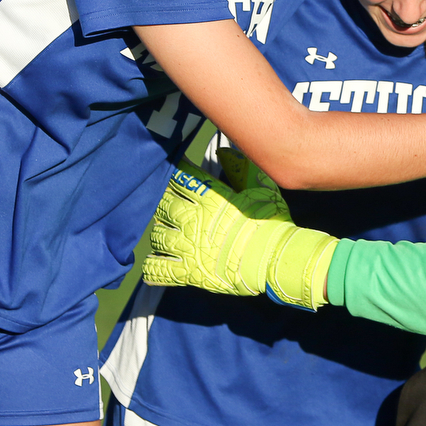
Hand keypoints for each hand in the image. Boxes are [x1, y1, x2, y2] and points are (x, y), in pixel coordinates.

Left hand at [141, 161, 336, 308]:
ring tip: (164, 231)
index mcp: (209, 199)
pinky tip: (152, 265)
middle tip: (168, 202)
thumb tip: (224, 152)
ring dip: (159, 231)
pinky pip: (160, 270)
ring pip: (158, 235)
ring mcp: (187, 247)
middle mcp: (192, 221)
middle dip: (163, 201)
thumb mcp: (260, 189)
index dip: (176, 174)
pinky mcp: (188, 273)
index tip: (174, 170)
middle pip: (164, 204)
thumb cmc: (270, 222)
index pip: (182, 179)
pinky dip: (152, 268)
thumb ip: (240, 169)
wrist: (273, 259)